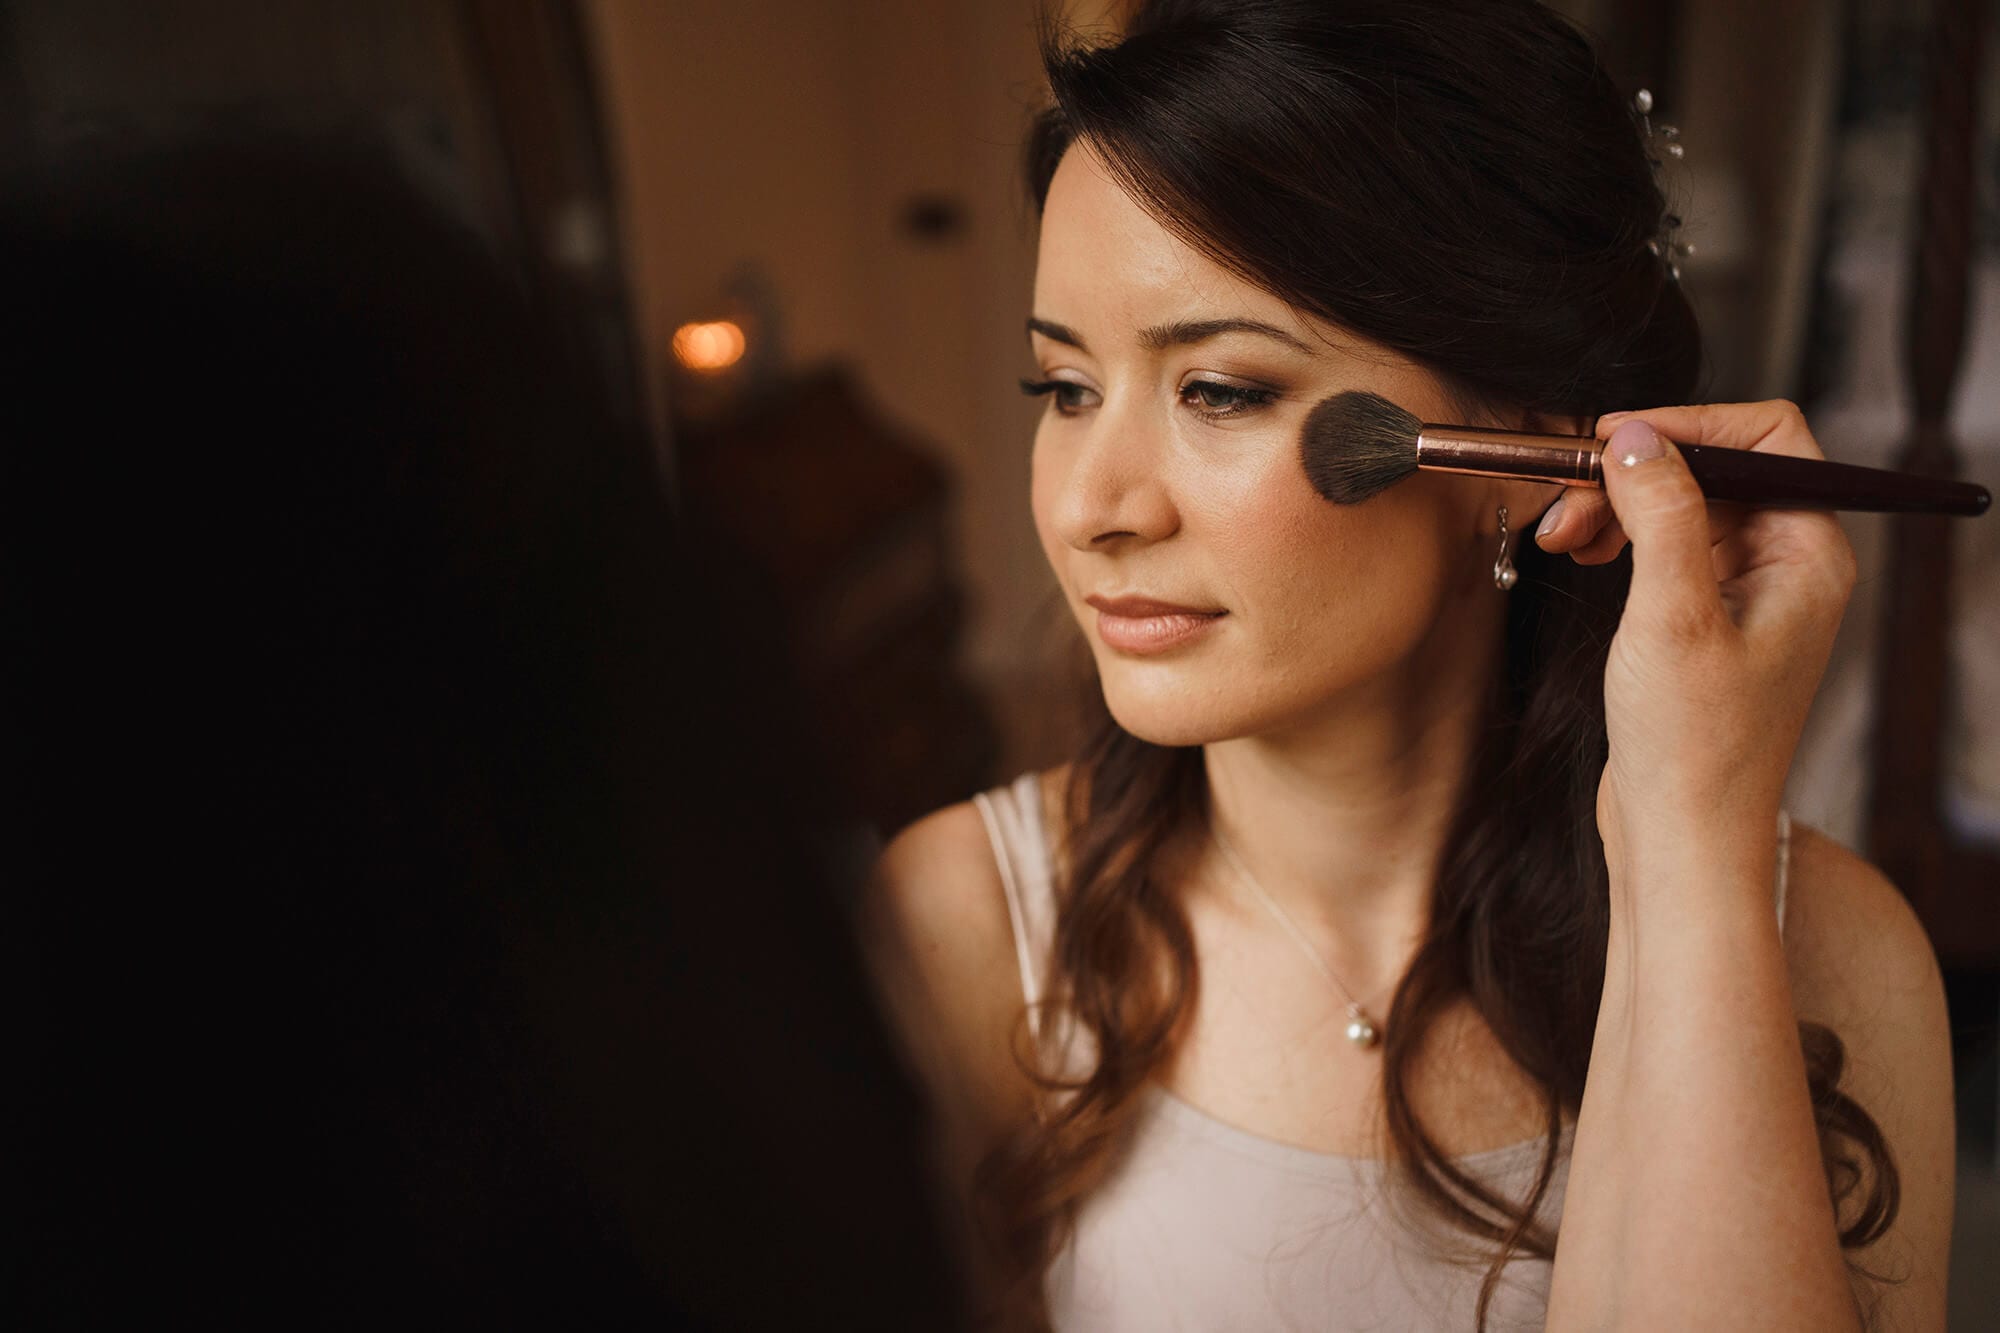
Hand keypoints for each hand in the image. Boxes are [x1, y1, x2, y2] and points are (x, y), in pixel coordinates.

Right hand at [1534, 402, 1857, 875]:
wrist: (1681, 839)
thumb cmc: (1693, 747)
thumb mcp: (1672, 617)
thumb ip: (1662, 513)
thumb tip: (1636, 435)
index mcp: (1808, 555)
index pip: (1768, 439)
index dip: (1689, 424)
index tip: (1611, 439)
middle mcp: (1786, 565)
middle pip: (1712, 467)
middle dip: (1634, 471)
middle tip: (1566, 496)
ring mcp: (1743, 592)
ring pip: (1677, 504)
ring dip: (1614, 505)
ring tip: (1559, 536)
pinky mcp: (1701, 619)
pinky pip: (1660, 546)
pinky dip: (1615, 539)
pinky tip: (1577, 556)